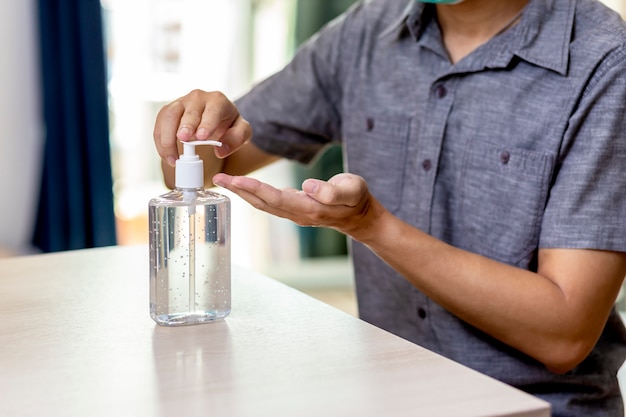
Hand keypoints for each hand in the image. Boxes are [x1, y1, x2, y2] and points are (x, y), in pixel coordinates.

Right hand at [153, 90, 251, 166]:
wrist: (217, 118)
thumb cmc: (229, 124)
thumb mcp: (242, 131)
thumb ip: (237, 138)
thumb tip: (220, 151)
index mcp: (217, 101)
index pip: (212, 110)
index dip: (206, 123)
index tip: (201, 137)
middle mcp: (197, 98)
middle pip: (187, 110)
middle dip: (184, 125)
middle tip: (182, 140)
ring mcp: (181, 103)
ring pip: (169, 115)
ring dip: (167, 137)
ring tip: (173, 158)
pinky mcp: (169, 112)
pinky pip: (160, 124)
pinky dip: (161, 141)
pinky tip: (167, 156)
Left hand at [213, 172, 381, 239]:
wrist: (360, 216)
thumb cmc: (357, 199)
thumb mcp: (352, 190)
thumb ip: (331, 191)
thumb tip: (307, 186)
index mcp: (309, 209)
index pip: (276, 198)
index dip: (255, 189)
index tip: (236, 180)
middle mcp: (298, 214)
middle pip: (263, 203)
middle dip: (240, 191)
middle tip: (218, 180)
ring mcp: (295, 213)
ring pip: (264, 204)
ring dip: (243, 193)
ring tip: (225, 181)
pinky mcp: (294, 209)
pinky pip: (269, 202)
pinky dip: (253, 194)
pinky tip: (243, 187)